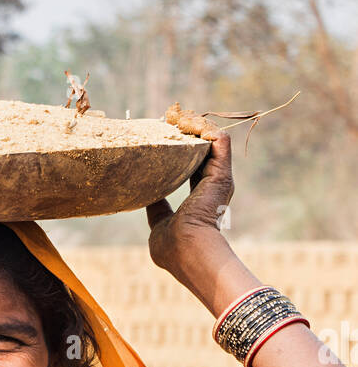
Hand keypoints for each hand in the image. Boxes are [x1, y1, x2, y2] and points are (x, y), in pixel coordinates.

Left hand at [146, 125, 233, 289]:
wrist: (187, 250)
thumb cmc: (172, 248)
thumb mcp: (158, 225)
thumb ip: (156, 208)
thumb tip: (144, 196)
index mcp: (199, 200)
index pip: (191, 168)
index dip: (178, 152)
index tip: (162, 137)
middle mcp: (212, 187)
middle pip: (203, 150)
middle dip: (187, 132)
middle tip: (168, 118)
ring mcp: (219, 179)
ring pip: (213, 140)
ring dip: (196, 125)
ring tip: (176, 115)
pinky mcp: (221, 173)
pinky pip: (219, 140)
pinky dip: (206, 127)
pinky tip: (188, 121)